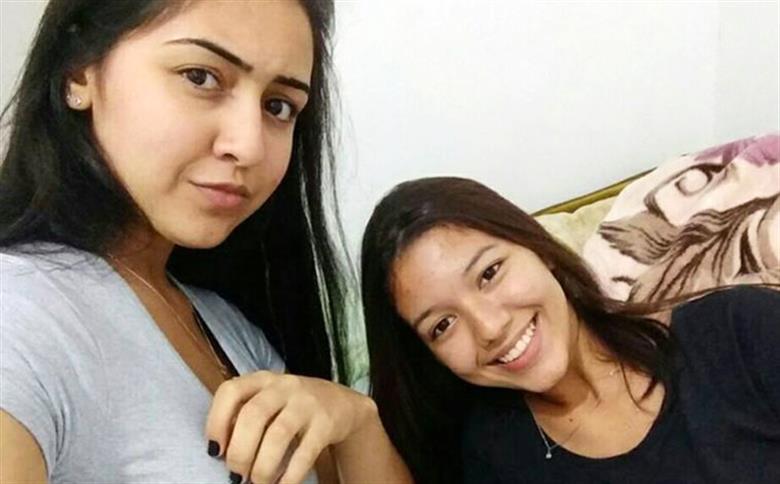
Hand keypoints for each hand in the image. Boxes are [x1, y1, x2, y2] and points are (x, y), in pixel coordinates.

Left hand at [205, 371, 375, 483]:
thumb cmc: (293, 407)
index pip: (231, 391)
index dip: (216, 421)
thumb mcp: (268, 400)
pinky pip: (305, 453)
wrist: (343, 404)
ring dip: (263, 466)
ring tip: (258, 482)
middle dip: (240, 451)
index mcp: (262, 379)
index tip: (215, 450)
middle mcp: (284, 386)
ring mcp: (307, 402)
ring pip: (278, 435)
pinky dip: (290, 475)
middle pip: (253, 415)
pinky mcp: (326, 423)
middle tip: (236, 475)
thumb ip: (244, 415)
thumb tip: (219, 450)